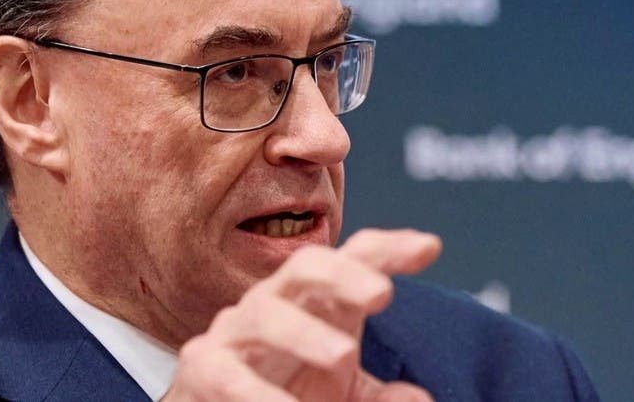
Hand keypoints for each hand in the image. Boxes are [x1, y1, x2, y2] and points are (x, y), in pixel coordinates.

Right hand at [163, 228, 441, 400]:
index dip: (389, 248)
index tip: (430, 248)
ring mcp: (236, 331)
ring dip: (305, 333)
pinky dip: (257, 393)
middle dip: (343, 274)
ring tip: (344, 356)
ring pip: (266, 314)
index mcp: (317, 301)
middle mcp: (276, 302)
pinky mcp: (203, 366)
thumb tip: (419, 398)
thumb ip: (379, 399)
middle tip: (381, 295)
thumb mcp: (341, 396)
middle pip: (306, 266)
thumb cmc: (287, 393)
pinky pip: (225, 372)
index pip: (354, 259)